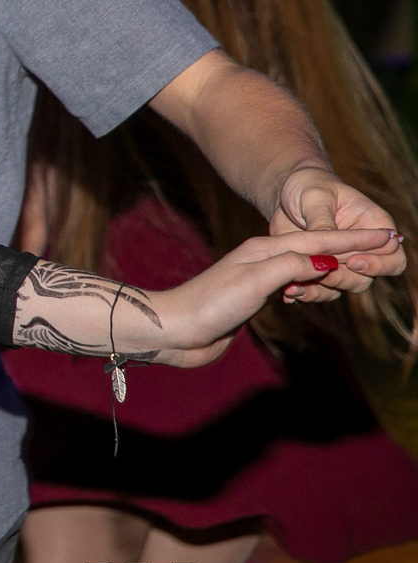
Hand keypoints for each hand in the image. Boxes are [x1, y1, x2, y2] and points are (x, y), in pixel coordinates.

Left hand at [137, 227, 390, 366]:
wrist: (173, 330)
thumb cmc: (208, 303)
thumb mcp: (254, 280)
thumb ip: (292, 266)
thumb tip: (329, 261)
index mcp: (266, 249)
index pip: (321, 240)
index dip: (356, 238)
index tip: (388, 233)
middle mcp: (264, 259)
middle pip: (318, 251)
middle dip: (350, 249)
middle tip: (384, 248)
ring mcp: (258, 278)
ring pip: (307, 269)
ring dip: (331, 268)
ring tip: (356, 265)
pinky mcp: (252, 298)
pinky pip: (292, 285)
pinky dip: (310, 285)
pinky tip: (313, 289)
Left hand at [270, 165, 405, 277]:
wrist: (285, 194)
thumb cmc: (309, 186)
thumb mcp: (316, 196)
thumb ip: (323, 221)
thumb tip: (327, 247)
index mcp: (373, 228)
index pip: (393, 257)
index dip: (378, 265)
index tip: (354, 261)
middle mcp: (362, 250)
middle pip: (366, 279)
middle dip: (343, 279)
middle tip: (321, 272)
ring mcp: (340, 263)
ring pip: (340, 288)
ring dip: (320, 289)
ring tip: (296, 285)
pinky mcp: (317, 270)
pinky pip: (317, 290)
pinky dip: (303, 292)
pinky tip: (286, 290)